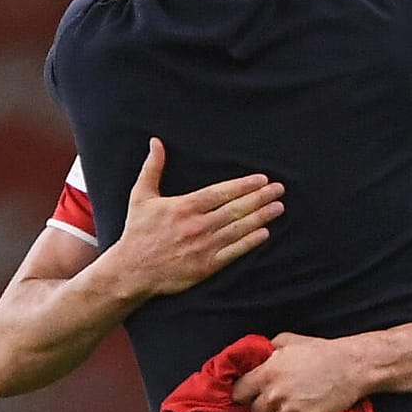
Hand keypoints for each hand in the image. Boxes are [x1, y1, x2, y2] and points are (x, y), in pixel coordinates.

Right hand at [109, 138, 284, 297]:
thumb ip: (152, 167)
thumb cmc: (137, 231)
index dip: (243, 186)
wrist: (132, 270)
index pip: (221, 193)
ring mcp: (203, 247)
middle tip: (279, 190)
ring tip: (278, 207)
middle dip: (259, 198)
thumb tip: (156, 141)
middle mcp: (197, 225)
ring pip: (238, 229)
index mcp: (184, 207)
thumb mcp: (141, 196)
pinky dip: (250, 242)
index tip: (262, 179)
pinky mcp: (205, 266)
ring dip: (261, 217)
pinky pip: (233, 253)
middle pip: (235, 209)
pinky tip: (265, 233)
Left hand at [231, 333, 367, 411]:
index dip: (245, 394)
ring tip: (296, 409)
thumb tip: (256, 357)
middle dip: (266, 408)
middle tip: (279, 401)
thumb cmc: (321, 351)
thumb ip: (268, 350)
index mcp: (266, 373)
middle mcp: (274, 394)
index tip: (252, 394)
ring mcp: (290, 411)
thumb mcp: (289, 341)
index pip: (239, 393)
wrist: (352, 366)